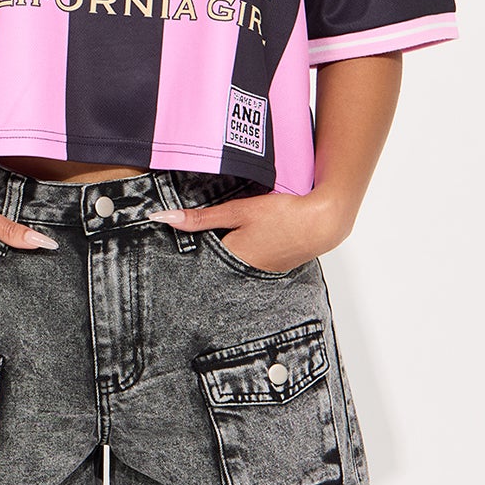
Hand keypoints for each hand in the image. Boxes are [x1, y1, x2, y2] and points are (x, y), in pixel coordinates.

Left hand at [146, 189, 351, 271]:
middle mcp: (242, 272)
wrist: (321, 223)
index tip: (173, 242)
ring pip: (230, 263)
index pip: (196, 258)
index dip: (186, 248)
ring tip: (223, 238)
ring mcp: (258, 272)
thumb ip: (200, 218)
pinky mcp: (271, 269)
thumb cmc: (282, 215)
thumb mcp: (238, 211)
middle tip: (191, 240)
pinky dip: (243, 253)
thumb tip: (162, 218)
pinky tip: (249, 241)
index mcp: (230, 258)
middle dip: (204, 252)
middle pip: (213, 263)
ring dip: (225, 252)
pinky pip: (247, 263)